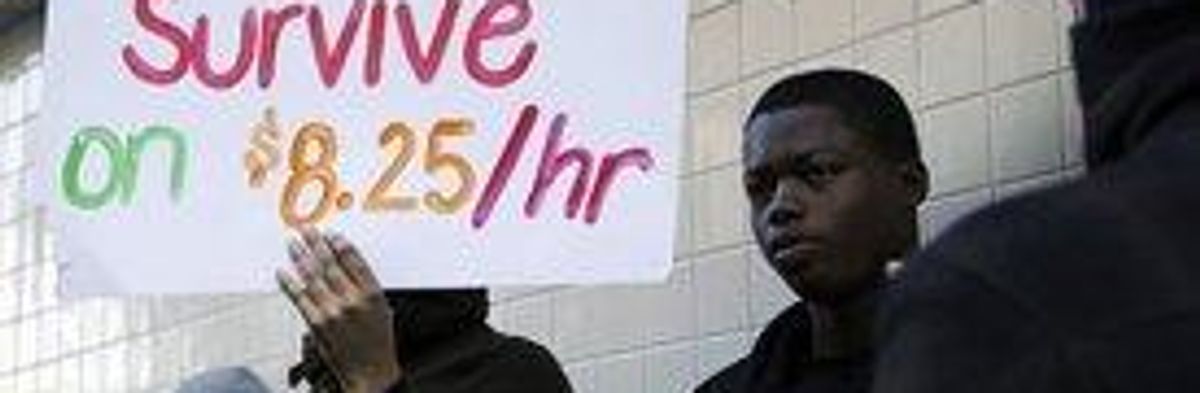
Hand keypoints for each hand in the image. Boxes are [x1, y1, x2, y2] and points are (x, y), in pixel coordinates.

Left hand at [277, 229, 401, 392]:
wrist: (369, 371)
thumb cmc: (377, 340)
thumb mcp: (382, 308)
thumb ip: (365, 286)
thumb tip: (344, 262)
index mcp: (372, 293)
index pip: (354, 260)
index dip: (339, 244)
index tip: (330, 234)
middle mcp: (352, 300)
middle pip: (330, 264)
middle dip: (316, 244)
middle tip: (305, 230)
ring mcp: (333, 311)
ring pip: (313, 277)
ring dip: (300, 258)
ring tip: (292, 244)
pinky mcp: (317, 323)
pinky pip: (300, 298)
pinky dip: (290, 283)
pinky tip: (283, 272)